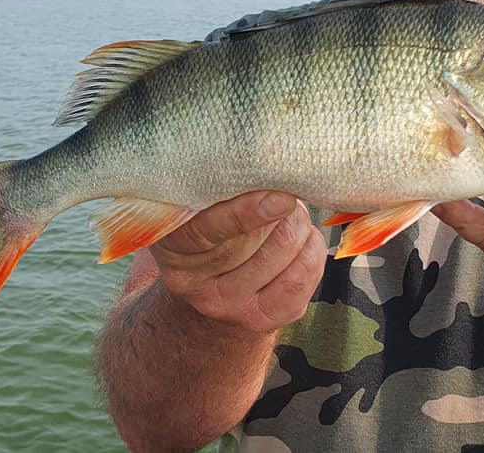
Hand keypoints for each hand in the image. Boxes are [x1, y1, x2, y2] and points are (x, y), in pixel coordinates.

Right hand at [149, 191, 326, 333]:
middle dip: (281, 209)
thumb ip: (219, 187)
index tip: (280, 196)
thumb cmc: (210, 225)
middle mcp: (193, 286)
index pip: (205, 231)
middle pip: (252, 242)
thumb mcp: (199, 204)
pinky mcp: (262, 319)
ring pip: (283, 255)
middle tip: (285, 190)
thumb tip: (265, 163)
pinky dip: (312, 248)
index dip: (244, 213)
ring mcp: (227, 307)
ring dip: (298, 224)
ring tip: (292, 213)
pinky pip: (303, 277)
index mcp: (171, 247)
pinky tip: (304, 238)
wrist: (210, 290)